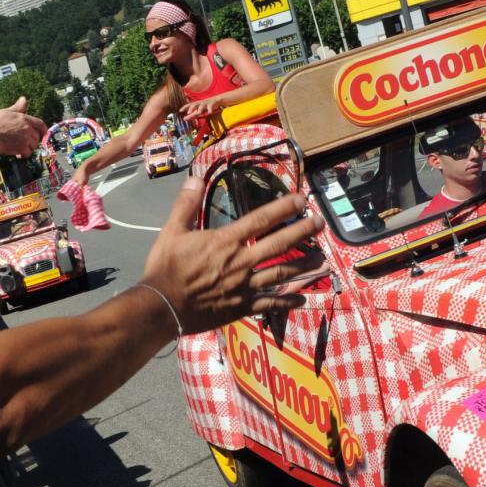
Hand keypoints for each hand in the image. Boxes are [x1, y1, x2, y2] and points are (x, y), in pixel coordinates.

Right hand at [0, 97, 46, 156]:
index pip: (40, 123)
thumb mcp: (6, 112)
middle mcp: (27, 128)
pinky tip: (18, 153)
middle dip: (32, 139)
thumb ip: (17, 107)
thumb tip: (24, 99)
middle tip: (24, 141)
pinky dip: (24, 154)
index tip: (44, 132)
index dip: (44, 129)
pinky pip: (28, 153)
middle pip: (37, 136)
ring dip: (28, 147)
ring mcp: (26, 139)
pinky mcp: (22, 148)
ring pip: (33, 145)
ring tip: (20, 146)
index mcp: (25, 119)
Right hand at [141, 176, 325, 333]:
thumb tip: (194, 178)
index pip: (261, 219)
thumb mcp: (171, 232)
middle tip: (321, 223)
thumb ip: (185, 205)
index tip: (302, 199)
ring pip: (282, 274)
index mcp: (226, 241)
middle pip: (279, 244)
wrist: (161, 308)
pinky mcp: (242, 307)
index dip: (284, 208)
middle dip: (303, 232)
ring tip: (324, 261)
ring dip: (305, 266)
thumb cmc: (165, 269)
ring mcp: (244, 287)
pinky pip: (270, 304)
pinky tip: (304, 299)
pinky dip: (288, 302)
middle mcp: (241, 262)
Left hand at [180, 96, 221, 120]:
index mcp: (195, 104)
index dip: (184, 107)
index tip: (180, 111)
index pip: (189, 105)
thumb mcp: (198, 111)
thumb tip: (184, 119)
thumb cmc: (204, 106)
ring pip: (202, 106)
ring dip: (200, 109)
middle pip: (194, 105)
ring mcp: (205, 104)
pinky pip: (210, 107)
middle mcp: (199, 103)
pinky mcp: (211, 104)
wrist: (215, 100)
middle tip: (188, 112)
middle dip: (192, 108)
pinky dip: (210, 110)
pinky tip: (210, 112)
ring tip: (198, 113)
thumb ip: (191, 115)